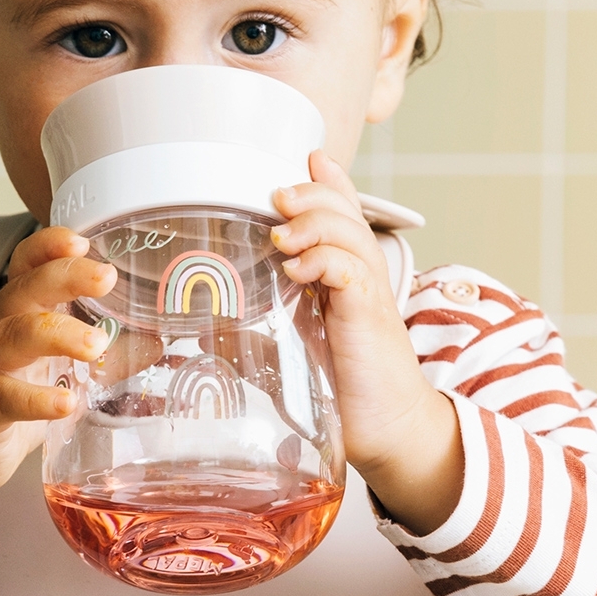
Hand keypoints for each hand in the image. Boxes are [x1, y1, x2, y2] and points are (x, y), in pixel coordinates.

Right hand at [0, 226, 113, 595]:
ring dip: (57, 334)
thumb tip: (158, 342)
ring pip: (16, 335)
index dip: (50, 246)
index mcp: (16, 310)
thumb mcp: (56, 369)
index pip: (28, 263)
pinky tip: (67, 404)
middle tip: (106, 277)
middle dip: (65, 276)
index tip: (83, 240)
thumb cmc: (7, 398)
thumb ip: (104, 356)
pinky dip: (37, 400)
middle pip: (26, 288)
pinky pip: (5, 397)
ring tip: (95, 345)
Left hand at [271, 153, 461, 536]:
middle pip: (345, 215)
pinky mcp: (370, 319)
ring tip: (281, 234)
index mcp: (345, 278)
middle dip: (312, 195)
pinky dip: (325, 261)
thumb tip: (208, 320)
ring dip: (314, 224)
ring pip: (349, 236)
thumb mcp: (290, 349)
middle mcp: (362, 279)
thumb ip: (259, 326)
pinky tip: (297, 268)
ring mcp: (369, 296)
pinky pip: (353, 273)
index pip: (341, 216)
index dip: (327, 185)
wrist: (388, 431)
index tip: (303, 163)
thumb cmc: (342, 393)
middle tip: (278, 197)